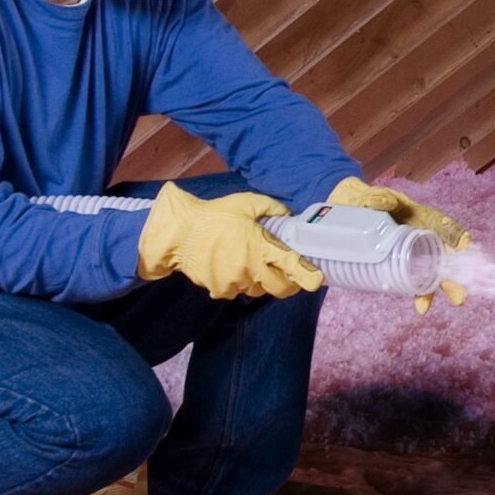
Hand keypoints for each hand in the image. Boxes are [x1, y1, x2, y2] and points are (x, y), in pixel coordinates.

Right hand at [136, 184, 321, 299]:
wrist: (178, 233)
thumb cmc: (213, 215)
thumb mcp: (246, 203)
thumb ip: (271, 208)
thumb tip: (287, 215)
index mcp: (260, 247)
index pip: (292, 266)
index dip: (308, 276)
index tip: (317, 280)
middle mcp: (250, 269)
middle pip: (280, 288)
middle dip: (289, 283)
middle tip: (289, 273)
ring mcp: (234, 282)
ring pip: (259, 290)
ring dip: (263, 281)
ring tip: (254, 263)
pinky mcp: (219, 290)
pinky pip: (238, 291)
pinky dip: (241, 282)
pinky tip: (233, 267)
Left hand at [328, 177, 468, 315]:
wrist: (356, 214)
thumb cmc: (371, 203)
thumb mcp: (373, 196)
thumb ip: (377, 198)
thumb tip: (382, 204)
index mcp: (423, 218)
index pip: (444, 225)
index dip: (455, 235)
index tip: (462, 245)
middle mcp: (426, 238)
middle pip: (446, 257)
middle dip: (454, 278)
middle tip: (459, 297)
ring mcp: (417, 255)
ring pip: (435, 274)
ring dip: (438, 290)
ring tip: (432, 306)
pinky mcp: (405, 267)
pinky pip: (418, 282)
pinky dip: (422, 294)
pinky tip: (421, 308)